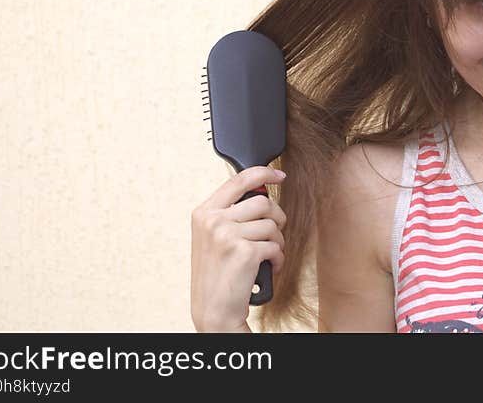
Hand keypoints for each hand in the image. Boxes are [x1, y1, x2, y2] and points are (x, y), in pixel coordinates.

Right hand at [190, 166, 286, 331]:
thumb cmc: (217, 274)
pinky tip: (267, 268)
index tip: (279, 174)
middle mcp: (213, 220)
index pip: (238, 180)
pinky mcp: (245, 252)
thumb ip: (230, 213)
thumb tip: (261, 192)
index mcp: (204, 212)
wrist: (213, 310)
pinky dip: (278, 259)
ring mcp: (227, 235)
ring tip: (267, 255)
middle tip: (273, 233)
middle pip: (263, 202)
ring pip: (272, 225)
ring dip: (277, 242)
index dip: (263, 172)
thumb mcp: (213, 237)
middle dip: (276, 218)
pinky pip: (276, 246)